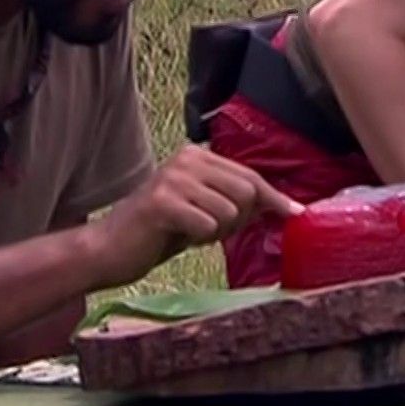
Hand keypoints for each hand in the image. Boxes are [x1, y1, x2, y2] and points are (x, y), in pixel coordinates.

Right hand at [87, 146, 300, 287]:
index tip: (295, 213)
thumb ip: (238, 202)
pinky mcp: (161, 202)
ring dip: (215, 232)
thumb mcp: (204, 210)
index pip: (250, 176)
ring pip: (229, 212)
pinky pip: (207, 227)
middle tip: (209, 230)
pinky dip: (198, 239)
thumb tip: (289, 207)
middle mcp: (186, 159)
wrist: (109, 249)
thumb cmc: (159, 231)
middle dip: (238, 221)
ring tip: (188, 231)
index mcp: (197, 156)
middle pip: (246, 192)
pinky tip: (176, 236)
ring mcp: (173, 178)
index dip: (274, 198)